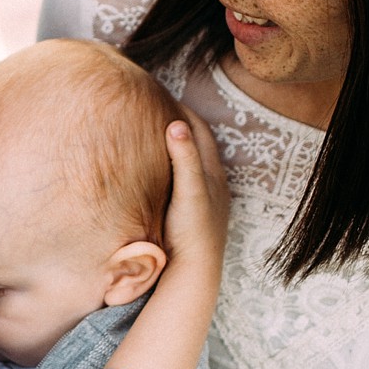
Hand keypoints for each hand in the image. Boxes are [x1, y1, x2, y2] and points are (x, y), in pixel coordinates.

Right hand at [161, 112, 229, 269]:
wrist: (194, 272)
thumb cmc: (193, 232)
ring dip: (177, 148)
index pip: (199, 130)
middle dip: (179, 126)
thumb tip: (176, 123)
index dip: (182, 111)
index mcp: (213, 173)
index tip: (161, 96)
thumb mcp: (189, 191)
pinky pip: (182, 181)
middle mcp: (212, 183)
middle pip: (197, 144)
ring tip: (155, 136)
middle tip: (155, 111)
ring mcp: (203, 199)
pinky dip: (171, 169)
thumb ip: (185, 158)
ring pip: (190, 163)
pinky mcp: (192, 214)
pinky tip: (158, 174)